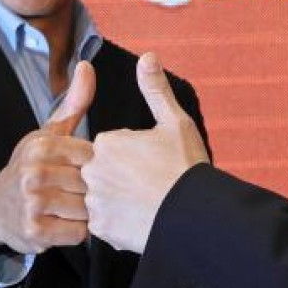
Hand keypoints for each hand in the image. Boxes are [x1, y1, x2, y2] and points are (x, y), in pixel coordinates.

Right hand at [0, 61, 96, 253]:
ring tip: (77, 207)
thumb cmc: (31, 166)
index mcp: (42, 145)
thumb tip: (88, 66)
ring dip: (88, 213)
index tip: (91, 171)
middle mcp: (35, 172)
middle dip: (94, 192)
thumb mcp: (49, 133)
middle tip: (85, 193)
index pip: (94, 157)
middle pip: (91, 184)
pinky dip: (79, 231)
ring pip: (87, 210)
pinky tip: (69, 223)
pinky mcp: (35, 231)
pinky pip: (78, 233)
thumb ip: (74, 103)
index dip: (99, 168)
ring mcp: (33, 203)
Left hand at [82, 52, 208, 252]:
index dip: (132, 155)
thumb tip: (147, 56)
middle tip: (151, 185)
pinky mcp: (101, 231)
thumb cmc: (186, 168)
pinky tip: (143, 219)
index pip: (109, 147)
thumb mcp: (175, 122)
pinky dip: (120, 222)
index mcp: (107, 144)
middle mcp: (93, 172)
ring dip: (117, 200)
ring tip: (147, 204)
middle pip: (100, 171)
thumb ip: (155, 89)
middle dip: (120, 177)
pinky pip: (104, 223)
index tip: (153, 164)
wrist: (195, 216)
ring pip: (100, 198)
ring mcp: (95, 203)